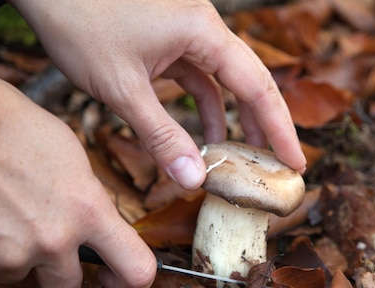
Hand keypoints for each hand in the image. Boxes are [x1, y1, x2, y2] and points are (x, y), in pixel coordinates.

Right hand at [0, 66, 155, 287]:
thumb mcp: (77, 165)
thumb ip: (93, 208)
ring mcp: (10, 253)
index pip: (137, 271)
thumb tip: (103, 239)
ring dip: (18, 258)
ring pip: (23, 278)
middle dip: (59, 272)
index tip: (115, 279)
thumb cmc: (20, 132)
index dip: (132, 284)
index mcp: (89, 211)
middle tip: (45, 244)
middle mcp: (53, 239)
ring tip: (7, 216)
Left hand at [10, 0, 306, 189]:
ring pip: (223, 82)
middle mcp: (203, 28)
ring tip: (237, 160)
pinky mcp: (167, 37)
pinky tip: (200, 135)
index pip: (257, 87)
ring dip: (230, 120)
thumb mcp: (123, 87)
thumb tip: (194, 180)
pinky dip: (201, 106)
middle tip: (275, 167)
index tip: (295, 162)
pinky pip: (196, 76)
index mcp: (203, 32)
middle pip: (248, 83)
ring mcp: (185, 31)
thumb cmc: (78, 20)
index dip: (280, 129)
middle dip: (262, 127)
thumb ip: (162, 136)